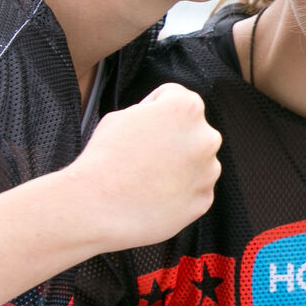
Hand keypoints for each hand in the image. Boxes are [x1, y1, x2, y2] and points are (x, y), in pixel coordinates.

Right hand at [67, 83, 221, 250]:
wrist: (96, 207)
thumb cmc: (104, 159)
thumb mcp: (122, 114)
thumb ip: (152, 110)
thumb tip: (162, 120)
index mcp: (187, 108)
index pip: (174, 98)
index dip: (152, 110)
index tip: (140, 126)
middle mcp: (207, 137)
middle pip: (190, 132)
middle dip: (171, 140)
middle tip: (143, 155)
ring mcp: (209, 171)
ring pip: (196, 162)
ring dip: (178, 166)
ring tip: (146, 178)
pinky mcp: (204, 199)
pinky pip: (194, 190)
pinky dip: (179, 193)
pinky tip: (154, 195)